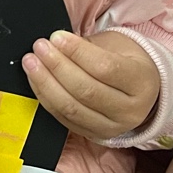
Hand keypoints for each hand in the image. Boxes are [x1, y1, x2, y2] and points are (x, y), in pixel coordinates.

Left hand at [23, 31, 159, 141]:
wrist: (141, 90)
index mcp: (141, 81)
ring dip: (45, 84)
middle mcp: (130, 109)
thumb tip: (56, 43)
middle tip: (40, 48)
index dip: (76, 52)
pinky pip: (64, 119)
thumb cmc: (127, 62)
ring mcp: (112, 126)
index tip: (56, 37)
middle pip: (86, 91)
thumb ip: (88, 46)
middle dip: (57, 67)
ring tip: (31, 63)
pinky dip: (46, 98)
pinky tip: (36, 80)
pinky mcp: (94, 135)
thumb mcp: (117, 46)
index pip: (105, 68)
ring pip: (72, 108)